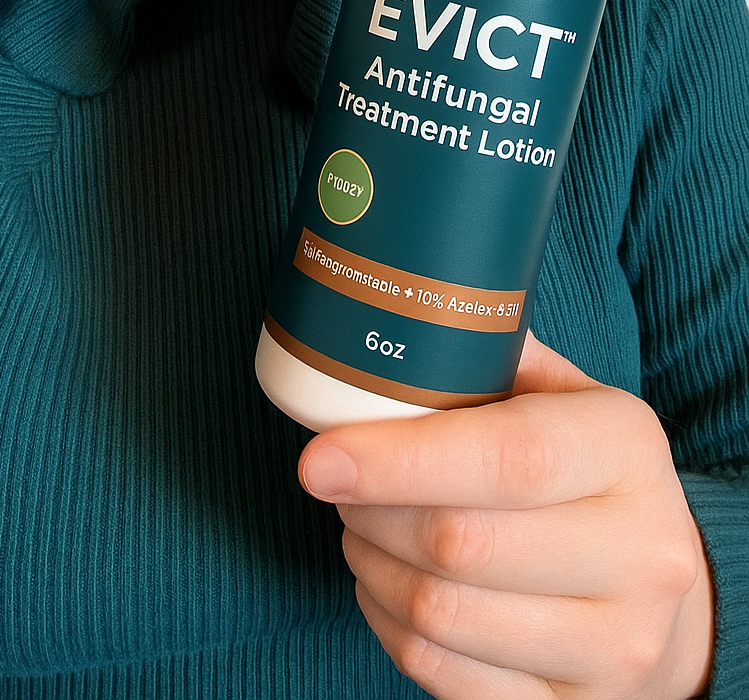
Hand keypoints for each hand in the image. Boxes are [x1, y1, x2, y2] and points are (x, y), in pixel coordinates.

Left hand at [299, 332, 713, 698]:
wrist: (668, 589)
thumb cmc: (587, 470)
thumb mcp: (567, 394)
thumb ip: (491, 356)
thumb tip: (391, 323)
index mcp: (628, 451)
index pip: (508, 459)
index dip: (400, 460)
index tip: (319, 456)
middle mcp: (641, 554)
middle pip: (458, 545)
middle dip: (369, 510)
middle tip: (335, 480)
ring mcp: (615, 646)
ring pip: (440, 616)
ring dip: (370, 567)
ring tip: (360, 527)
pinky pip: (443, 676)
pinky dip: (388, 628)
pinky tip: (385, 585)